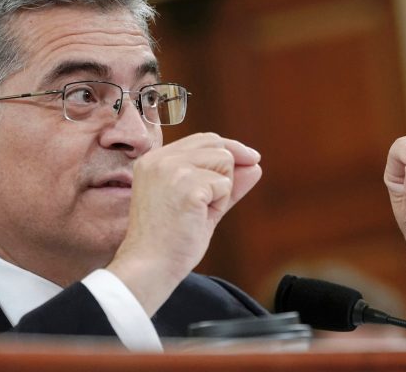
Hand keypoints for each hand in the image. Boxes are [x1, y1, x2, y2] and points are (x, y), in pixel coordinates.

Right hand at [107, 132, 261, 314]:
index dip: (230, 149)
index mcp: (155, 160)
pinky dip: (219, 204)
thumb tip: (255, 165)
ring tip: (196, 213)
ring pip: (224, 161)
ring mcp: (172, 170)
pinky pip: (225, 184)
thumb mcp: (201, 204)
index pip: (203, 139)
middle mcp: (161, 158)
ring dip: (221, 191)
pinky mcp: (188, 186)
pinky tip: (196, 219)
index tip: (252, 158)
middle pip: (217, 145)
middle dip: (226, 172)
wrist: (150, 266)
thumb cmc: (170, 241)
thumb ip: (226, 182)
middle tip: (209, 204)